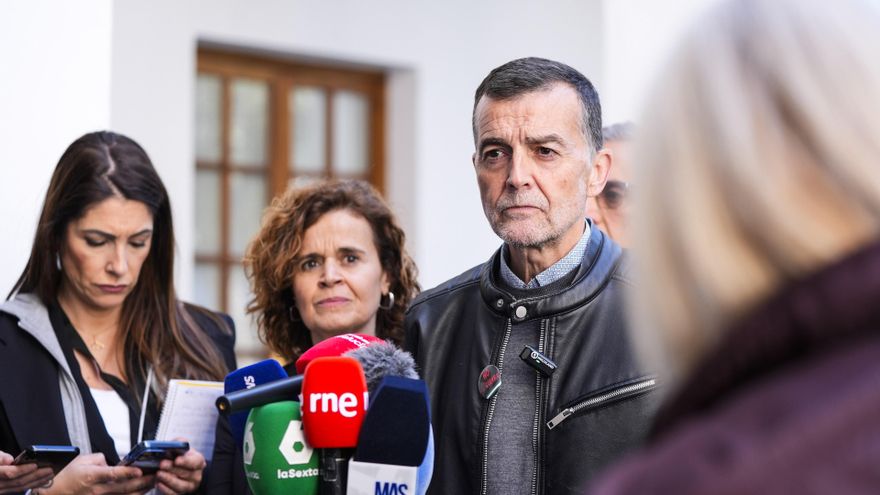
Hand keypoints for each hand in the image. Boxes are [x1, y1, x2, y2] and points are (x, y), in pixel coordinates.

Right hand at [0, 450, 53, 493]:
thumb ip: (0, 457)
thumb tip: (9, 460)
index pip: (10, 473)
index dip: (23, 470)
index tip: (35, 465)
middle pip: (18, 482)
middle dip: (35, 476)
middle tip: (50, 469)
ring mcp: (1, 490)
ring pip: (20, 487)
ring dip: (37, 481)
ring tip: (50, 475)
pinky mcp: (5, 491)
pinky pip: (19, 489)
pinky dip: (32, 485)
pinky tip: (42, 480)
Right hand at [38, 453, 154, 494]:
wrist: (54, 492)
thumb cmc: (67, 476)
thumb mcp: (83, 460)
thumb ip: (101, 458)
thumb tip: (113, 461)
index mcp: (93, 476)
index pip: (114, 474)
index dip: (128, 472)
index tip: (140, 469)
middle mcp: (98, 489)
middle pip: (125, 487)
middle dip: (143, 481)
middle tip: (156, 475)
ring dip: (141, 490)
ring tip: (153, 483)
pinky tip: (140, 492)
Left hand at [155, 445, 205, 494]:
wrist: (174, 468)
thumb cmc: (178, 456)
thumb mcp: (180, 446)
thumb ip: (178, 443)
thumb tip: (174, 444)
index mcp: (198, 461)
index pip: (196, 462)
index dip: (186, 461)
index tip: (176, 460)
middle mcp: (196, 475)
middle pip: (187, 474)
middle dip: (173, 469)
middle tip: (162, 464)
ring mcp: (189, 485)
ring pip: (181, 485)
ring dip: (168, 479)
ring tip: (158, 473)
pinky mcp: (180, 493)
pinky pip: (173, 493)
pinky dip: (165, 489)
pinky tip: (158, 483)